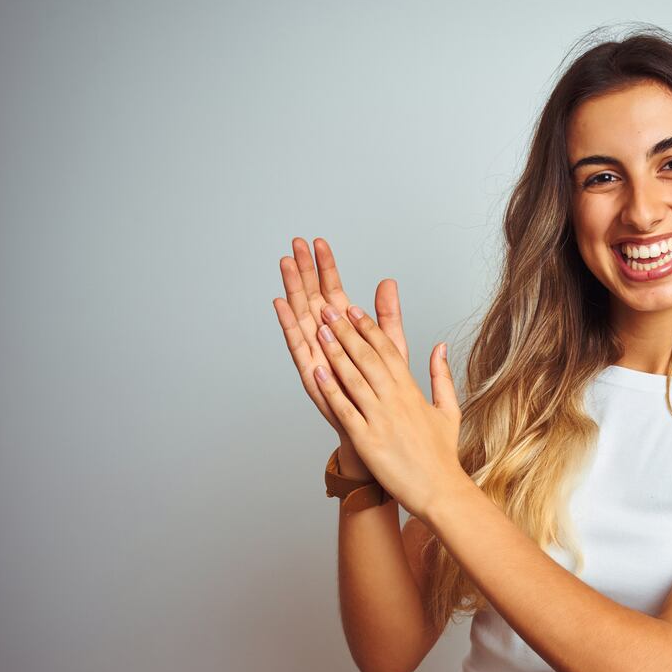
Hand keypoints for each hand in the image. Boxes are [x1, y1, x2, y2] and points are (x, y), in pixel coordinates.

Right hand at [272, 238, 411, 453]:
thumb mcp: (391, 346)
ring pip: (302, 316)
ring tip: (286, 264)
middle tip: (295, 243)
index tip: (319, 242)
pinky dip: (289, 325)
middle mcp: (327, 339)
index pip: (333, 290)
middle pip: (312, 297)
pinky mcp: (312, 373)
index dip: (326, 267)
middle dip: (304, 270)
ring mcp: (317, 354)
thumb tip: (389, 281)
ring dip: (292, 290)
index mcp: (346, 329)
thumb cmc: (383, 390)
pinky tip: (281, 305)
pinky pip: (298, 346)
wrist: (378, 429)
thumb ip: (387, 315)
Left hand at [311, 285, 466, 521]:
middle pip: (367, 358)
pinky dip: (331, 390)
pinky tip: (317, 372)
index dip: (368, 328)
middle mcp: (395, 401)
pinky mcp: (367, 441)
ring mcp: (380, 420)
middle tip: (328, 310)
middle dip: (346, 332)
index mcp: (412, 392)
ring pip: (354, 379)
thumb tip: (439, 346)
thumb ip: (441, 376)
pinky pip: (345, 410)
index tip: (353, 310)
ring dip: (335, 353)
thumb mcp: (449, 410)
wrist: (440, 491)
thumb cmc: (442, 455)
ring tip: (318, 331)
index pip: (388, 351)